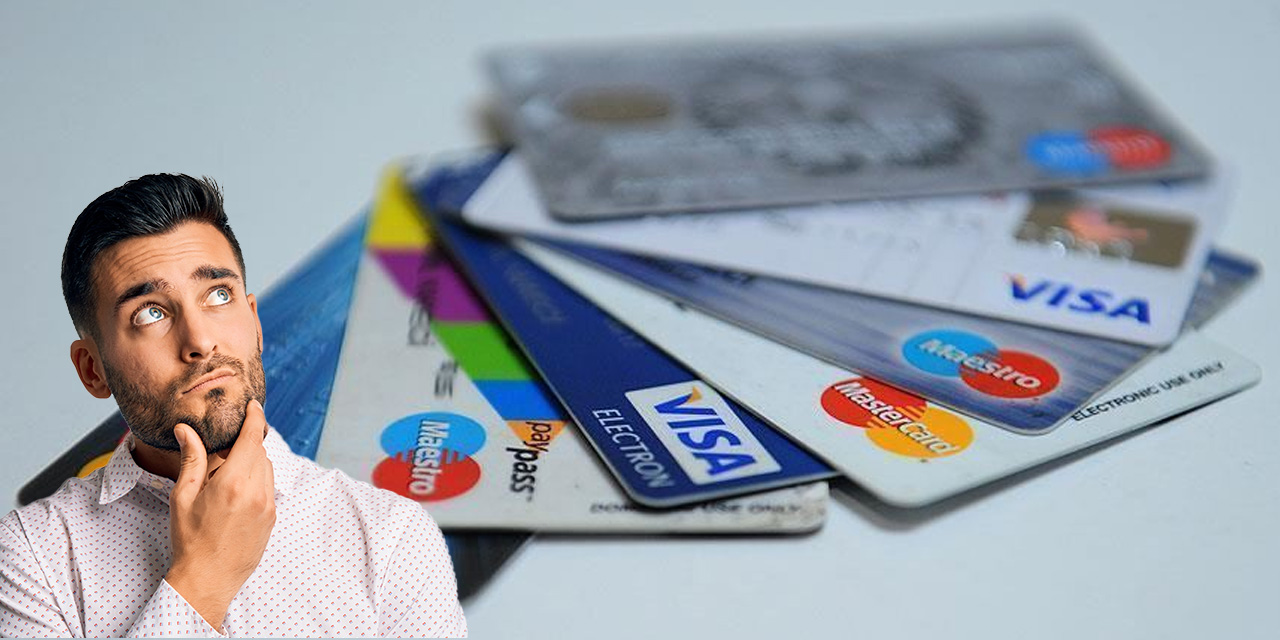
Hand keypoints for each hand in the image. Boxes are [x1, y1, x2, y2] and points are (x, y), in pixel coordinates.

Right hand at [165, 400, 275, 631]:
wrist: (207, 579)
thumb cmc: (189, 538)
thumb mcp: (183, 496)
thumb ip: (191, 459)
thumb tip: (186, 429)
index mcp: (233, 482)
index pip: (251, 439)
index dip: (254, 418)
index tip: (254, 405)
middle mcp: (257, 492)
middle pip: (260, 452)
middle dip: (246, 444)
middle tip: (223, 450)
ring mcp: (268, 506)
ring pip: (267, 469)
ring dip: (252, 463)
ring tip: (226, 476)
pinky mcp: (272, 518)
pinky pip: (269, 488)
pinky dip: (257, 481)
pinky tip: (235, 493)